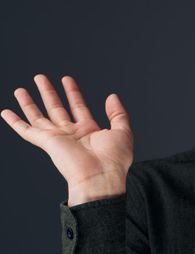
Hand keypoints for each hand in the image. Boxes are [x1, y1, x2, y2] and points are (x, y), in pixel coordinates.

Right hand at [1, 74, 133, 205]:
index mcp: (88, 131)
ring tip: (20, 89)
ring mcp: (58, 138)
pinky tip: (6, 112)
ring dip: (29, 102)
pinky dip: (15, 122)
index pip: (78, 106)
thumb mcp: (122, 131)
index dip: (72, 92)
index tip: (67, 79)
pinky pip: (27, 130)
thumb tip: (112, 96)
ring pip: (39, 116)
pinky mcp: (47, 143)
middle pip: (56, 108)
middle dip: (48, 92)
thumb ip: (118, 113)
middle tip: (40, 77)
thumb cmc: (114, 160)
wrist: (101, 177)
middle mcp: (71, 134)